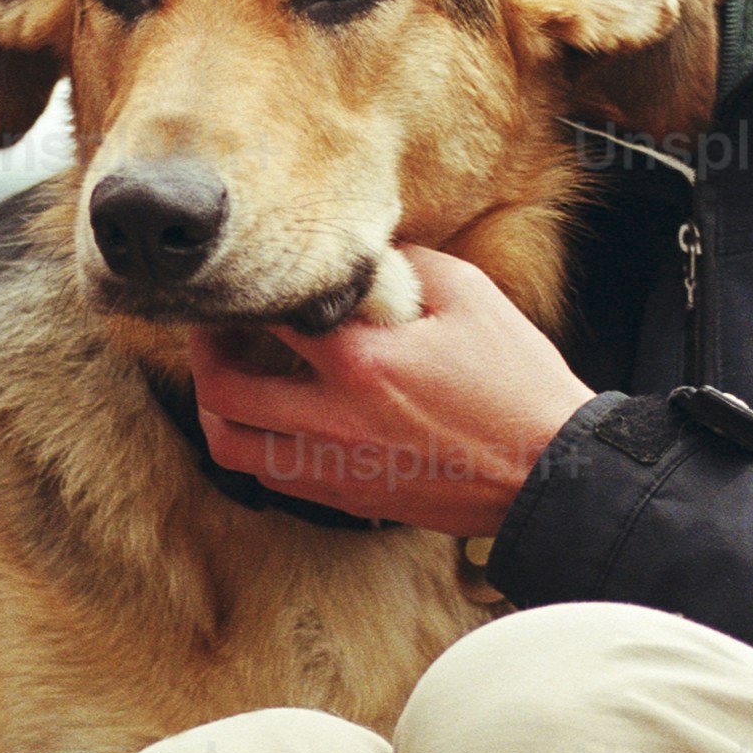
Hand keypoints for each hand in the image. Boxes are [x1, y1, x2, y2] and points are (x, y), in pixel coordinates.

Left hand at [184, 245, 593, 539]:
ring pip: (233, 447)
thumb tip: (366, 253)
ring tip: (228, 380)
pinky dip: (257, 446)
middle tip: (211, 331)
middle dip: (204, 354)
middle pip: (222, 390)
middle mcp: (332, 420)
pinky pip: (271, 476)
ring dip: (218, 410)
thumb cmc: (516, 382)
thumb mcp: (470, 297)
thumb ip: (407, 265)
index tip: (245, 280)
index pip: (268, 316)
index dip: (247, 292)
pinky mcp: (346, 499)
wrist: (548, 472)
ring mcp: (334, 468)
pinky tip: (275, 421)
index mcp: (360, 361)